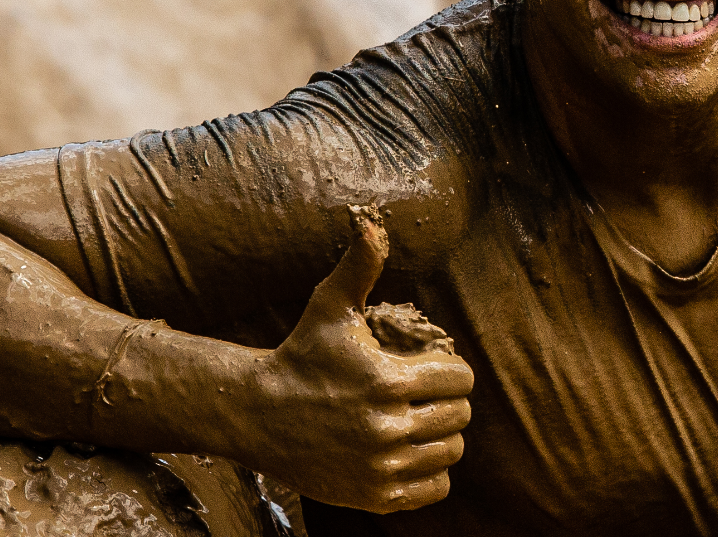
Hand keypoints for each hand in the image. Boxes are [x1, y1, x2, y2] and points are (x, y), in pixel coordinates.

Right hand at [238, 216, 474, 512]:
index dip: (450, 369)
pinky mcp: (374, 496)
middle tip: (423, 393)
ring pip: (450, 453)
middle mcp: (387, 429)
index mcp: (387, 381)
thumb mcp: (329, 306)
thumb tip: (372, 222)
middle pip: (459, 417)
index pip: (460, 379)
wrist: (258, 416)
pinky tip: (408, 451)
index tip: (429, 366)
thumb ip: (359, 265)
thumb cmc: (301, 355)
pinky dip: (430, 472)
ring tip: (416, 420)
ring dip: (440, 436)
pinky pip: (434, 488)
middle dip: (446, 401)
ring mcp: (381, 467)